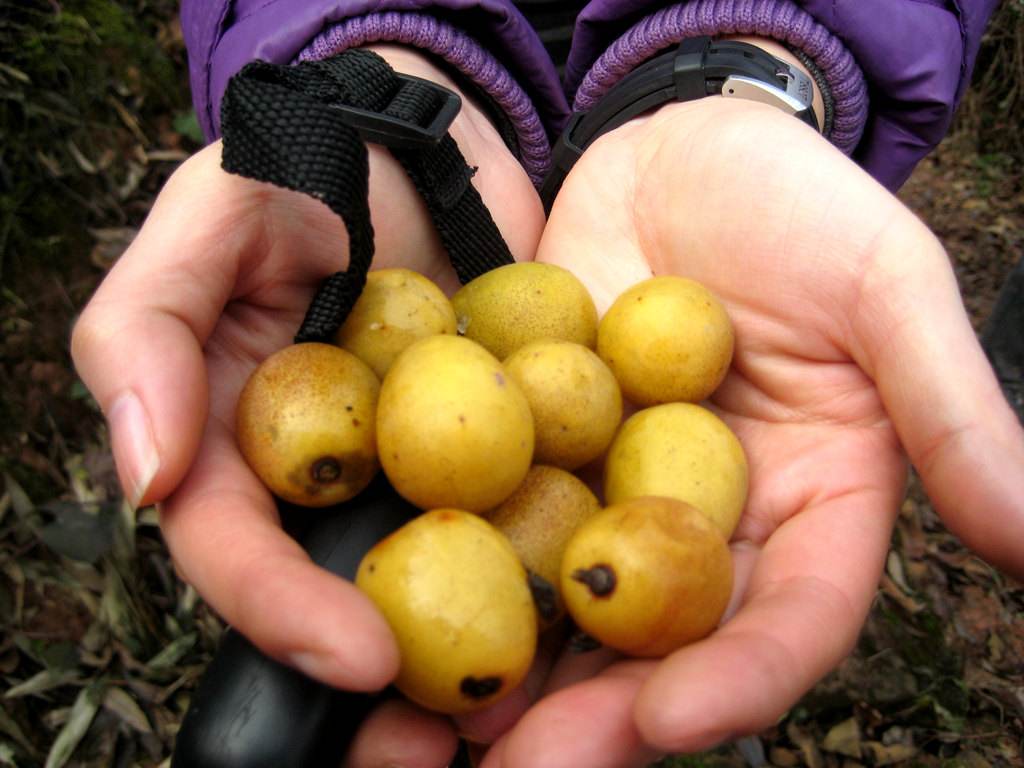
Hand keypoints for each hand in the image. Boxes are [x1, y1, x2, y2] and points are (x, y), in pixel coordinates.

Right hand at [70, 46, 544, 766]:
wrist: (423, 134)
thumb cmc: (303, 163)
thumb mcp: (208, 220)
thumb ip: (147, 332)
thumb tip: (142, 473)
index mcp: (241, 440)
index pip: (240, 550)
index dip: (283, 612)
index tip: (359, 659)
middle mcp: (328, 474)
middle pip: (337, 595)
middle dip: (381, 684)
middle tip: (442, 745)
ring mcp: (420, 467)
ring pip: (436, 580)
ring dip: (472, 660)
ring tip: (521, 721)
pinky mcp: (507, 445)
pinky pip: (527, 515)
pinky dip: (553, 571)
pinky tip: (596, 624)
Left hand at [465, 97, 1023, 766]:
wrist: (678, 142)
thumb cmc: (801, 203)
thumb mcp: (886, 286)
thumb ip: (945, 406)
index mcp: (807, 506)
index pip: (785, 622)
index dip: (736, 683)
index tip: (665, 722)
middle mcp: (707, 521)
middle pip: (659, 643)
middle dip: (593, 717)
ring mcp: (610, 489)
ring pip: (565, 605)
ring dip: (508, 673)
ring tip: (431, 732)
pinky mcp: (532, 447)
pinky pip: (493, 517)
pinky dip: (449, 569)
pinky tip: (391, 609)